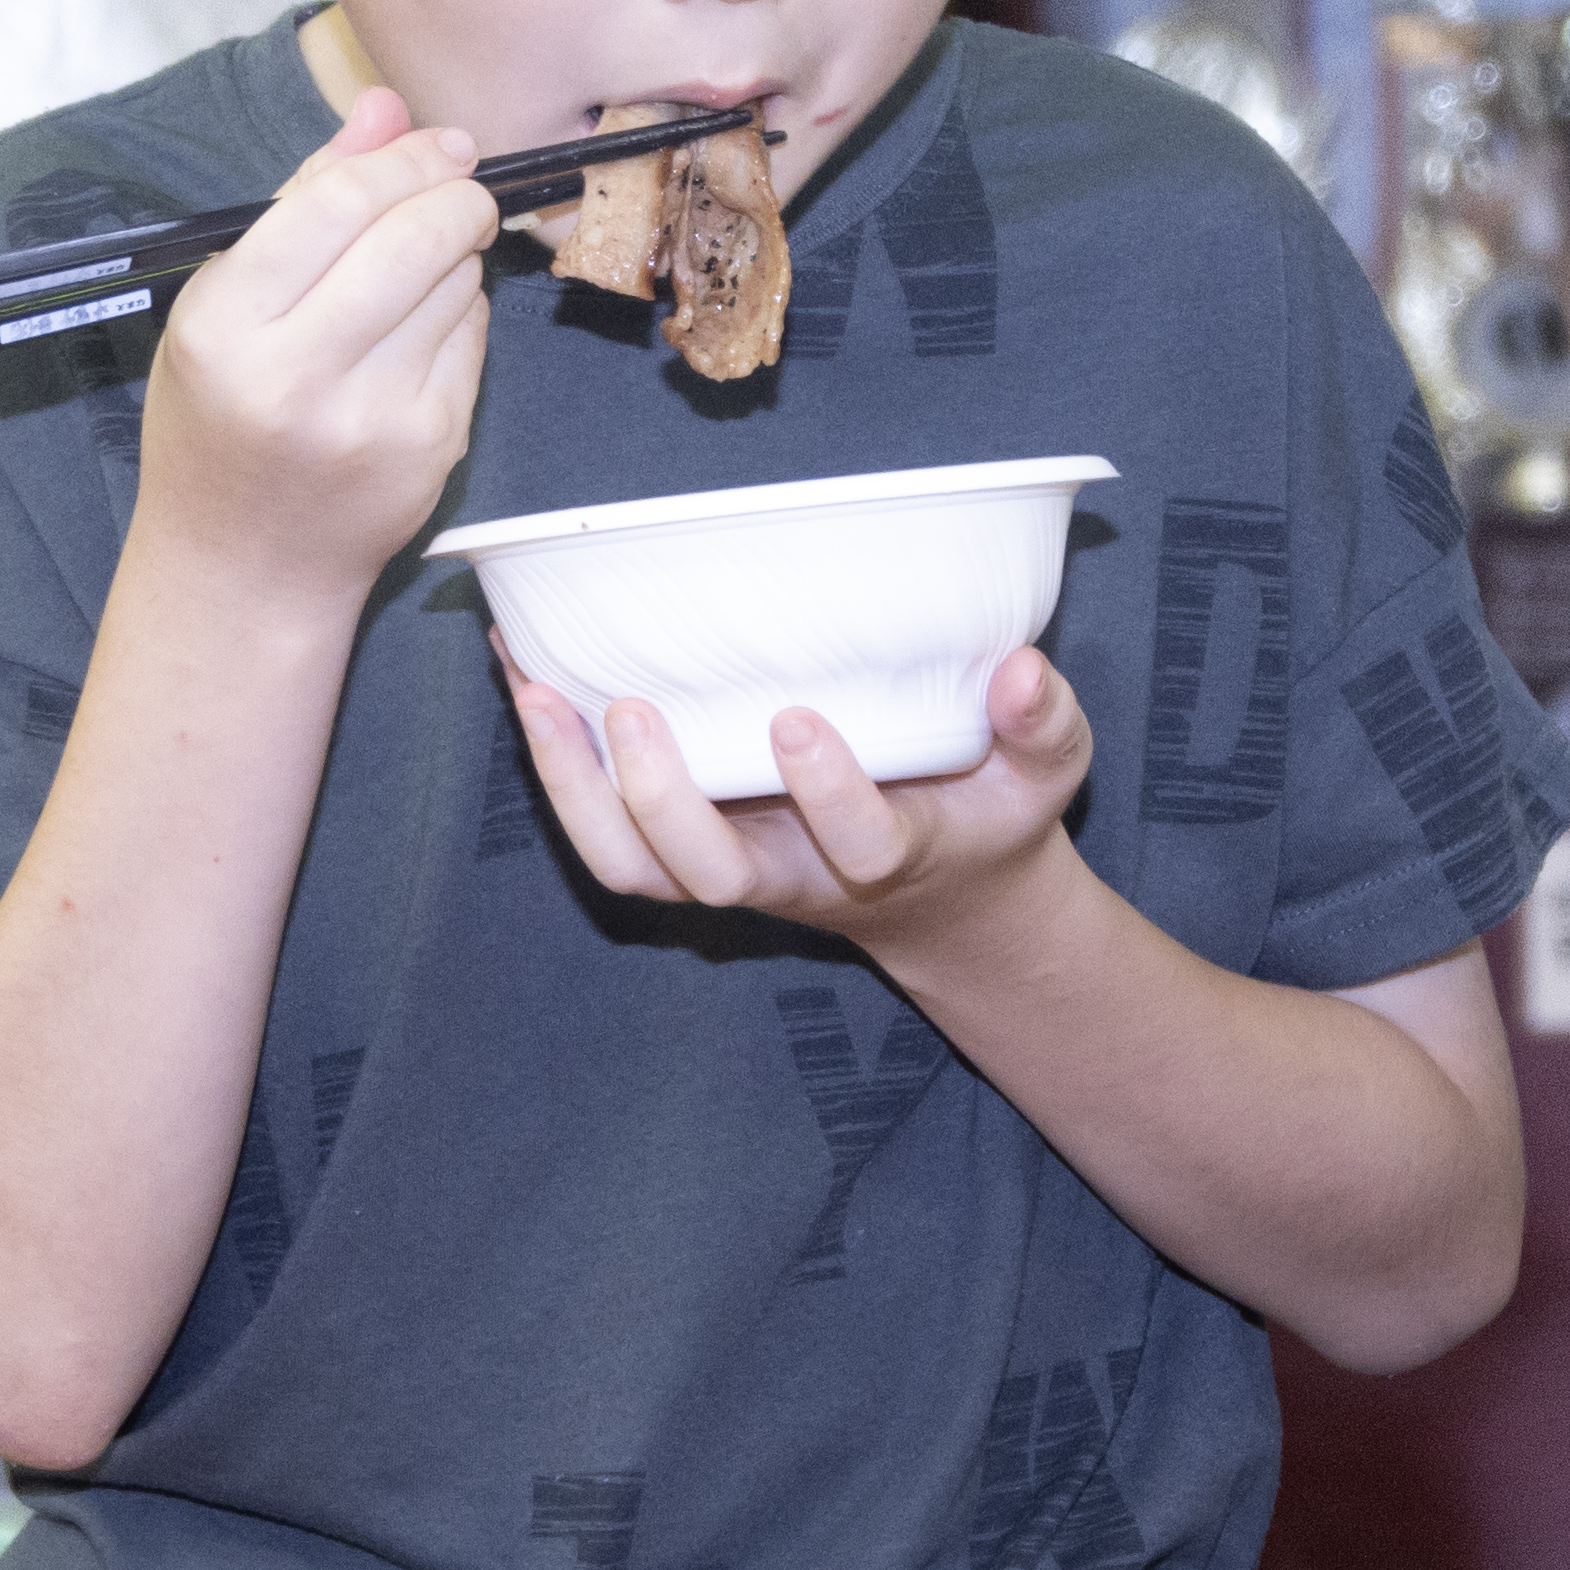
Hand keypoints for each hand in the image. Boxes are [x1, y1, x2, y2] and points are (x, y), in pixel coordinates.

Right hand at [130, 90, 498, 608]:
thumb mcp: (221, 306)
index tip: (437, 143)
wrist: (244, 566)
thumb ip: (303, 199)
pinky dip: (461, 315)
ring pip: (457, 284)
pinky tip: (421, 332)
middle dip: (455, 194)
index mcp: (224, 327)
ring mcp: (371, 417)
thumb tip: (385, 106)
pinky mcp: (430, 446)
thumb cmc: (220, 421)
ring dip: (457, 255)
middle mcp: (295, 374)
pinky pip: (473, 339)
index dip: (402, 159)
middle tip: (461, 185)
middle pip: (413, 237)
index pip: (335, 203)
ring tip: (418, 271)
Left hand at [503, 637, 1095, 964]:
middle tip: (632, 708)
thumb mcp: (1045, 776)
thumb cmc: (986, 817)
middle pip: (709, 877)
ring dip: (575, 790)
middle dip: (663, 800)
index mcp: (887, 859)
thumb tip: (1024, 670)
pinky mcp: (685, 852)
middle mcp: (793, 877)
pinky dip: (556, 767)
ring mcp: (730, 870)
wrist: (941, 900)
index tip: (799, 720)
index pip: (858, 848)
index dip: (826, 795)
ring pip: (634, 868)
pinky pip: (605, 835)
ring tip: (534, 692)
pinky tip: (524, 677)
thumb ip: (1045, 725)